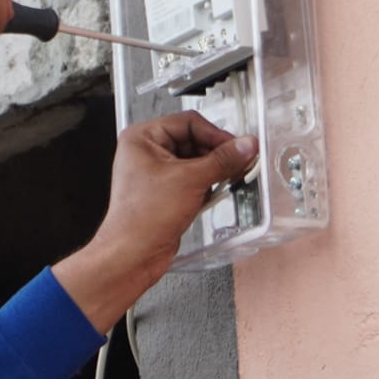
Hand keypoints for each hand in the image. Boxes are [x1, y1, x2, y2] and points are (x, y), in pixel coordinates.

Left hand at [51, 114, 259, 331]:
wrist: (133, 255)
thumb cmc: (142, 218)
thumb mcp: (191, 180)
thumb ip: (223, 160)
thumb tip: (245, 146)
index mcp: (142, 138)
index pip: (189, 123)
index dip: (216, 135)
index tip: (238, 147)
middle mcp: (146, 153)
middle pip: (194, 142)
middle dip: (217, 155)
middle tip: (238, 163)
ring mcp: (156, 174)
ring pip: (195, 163)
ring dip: (214, 172)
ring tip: (229, 179)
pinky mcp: (165, 194)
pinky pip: (193, 181)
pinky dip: (206, 186)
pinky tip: (215, 194)